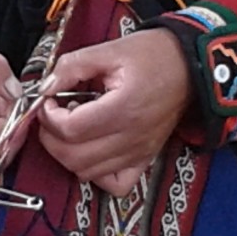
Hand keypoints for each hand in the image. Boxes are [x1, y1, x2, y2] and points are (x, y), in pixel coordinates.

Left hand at [37, 29, 191, 194]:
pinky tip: (91, 149)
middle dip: (51, 138)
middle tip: (52, 116)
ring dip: (68, 154)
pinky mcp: (145, 159)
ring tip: (72, 128)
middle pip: (73, 157)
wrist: (191, 66)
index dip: (48, 117)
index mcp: (123, 108)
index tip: (48, 101)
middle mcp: (132, 138)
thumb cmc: (153, 55)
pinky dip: (96, 173)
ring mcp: (140, 153)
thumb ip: (72, 66)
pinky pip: (115, 185)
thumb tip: (45, 87)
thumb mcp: (109, 50)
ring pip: (87, 173)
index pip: (70, 130)